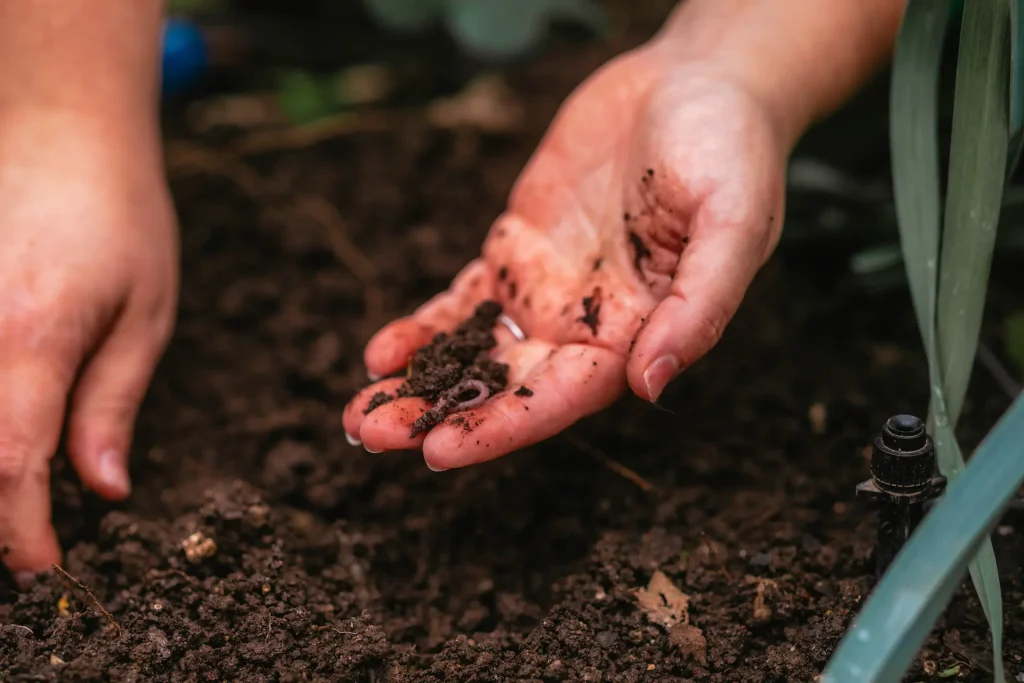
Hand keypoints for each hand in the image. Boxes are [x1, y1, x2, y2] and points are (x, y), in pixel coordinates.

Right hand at [0, 108, 177, 579]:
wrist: (60, 125)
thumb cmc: (120, 216)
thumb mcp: (145, 313)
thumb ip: (112, 405)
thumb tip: (105, 488)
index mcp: (32, 339)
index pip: (11, 465)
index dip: (20, 530)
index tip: (43, 567)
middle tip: (26, 539)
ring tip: (16, 490)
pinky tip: (8, 426)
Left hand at [343, 45, 787, 469]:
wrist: (697, 82)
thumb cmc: (731, 151)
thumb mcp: (732, 224)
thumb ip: (697, 307)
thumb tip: (652, 386)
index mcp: (638, 331)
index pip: (563, 396)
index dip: (502, 425)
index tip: (440, 451)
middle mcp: (588, 324)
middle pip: (507, 385)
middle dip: (442, 413)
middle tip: (374, 435)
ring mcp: (549, 288)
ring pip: (477, 351)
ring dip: (423, 384)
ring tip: (362, 413)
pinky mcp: (519, 248)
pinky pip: (465, 300)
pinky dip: (425, 329)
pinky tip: (382, 353)